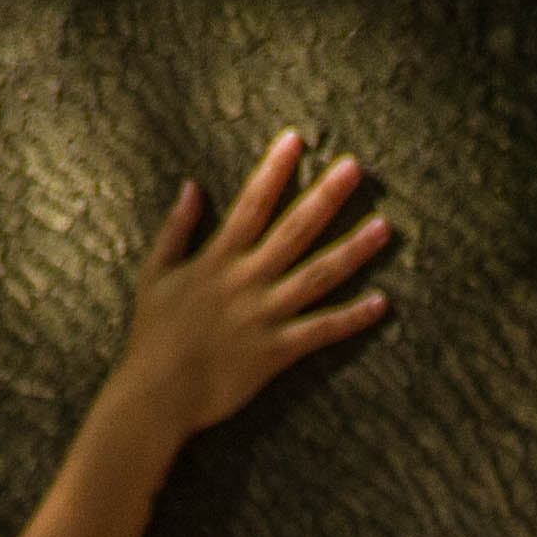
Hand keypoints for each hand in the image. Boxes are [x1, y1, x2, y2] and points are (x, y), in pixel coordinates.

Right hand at [108, 132, 392, 434]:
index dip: (275, 170)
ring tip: (383, 226)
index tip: (296, 140)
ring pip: (317, 276)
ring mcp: (264, 316)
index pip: (251, 204)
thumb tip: (191, 186)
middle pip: (294, 230)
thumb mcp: (155, 274)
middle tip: (354, 168)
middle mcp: (245, 281)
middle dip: (325, 196)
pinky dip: (351, 318)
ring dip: (352, 251)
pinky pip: (321, 331)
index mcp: (217, 259)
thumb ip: (176, 229)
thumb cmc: (152, 336)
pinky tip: (381, 303)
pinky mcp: (276, 351)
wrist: (155, 396)